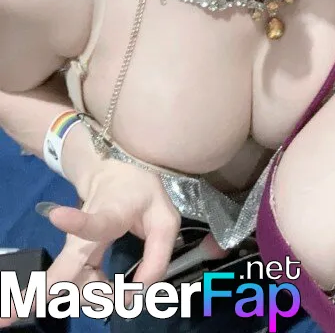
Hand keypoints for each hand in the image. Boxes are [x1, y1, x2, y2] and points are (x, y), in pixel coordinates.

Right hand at [0, 160, 179, 326]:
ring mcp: (73, 248)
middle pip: (62, 271)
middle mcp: (82, 237)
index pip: (93, 222)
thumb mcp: (163, 217)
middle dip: (40, 294)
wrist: (114, 172)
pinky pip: (67, 286)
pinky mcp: (72, 258)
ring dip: (96, 299)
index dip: (77, 222)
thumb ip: (158, 255)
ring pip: (69, 287)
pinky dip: (62, 301)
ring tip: (123, 294)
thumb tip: (141, 292)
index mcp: (108, 216)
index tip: (56, 216)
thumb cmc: (139, 193)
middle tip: (20, 315)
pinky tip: (13, 316)